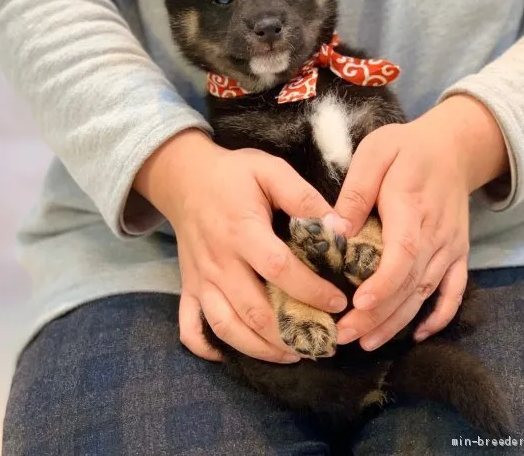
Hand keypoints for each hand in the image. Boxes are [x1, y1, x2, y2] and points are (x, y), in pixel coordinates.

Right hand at [134, 129, 348, 363]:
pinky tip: (236, 353)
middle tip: (324, 341)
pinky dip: (210, 347)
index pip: (279, 269)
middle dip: (292, 333)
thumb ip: (303, 197)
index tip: (339, 303)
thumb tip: (338, 227)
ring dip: (261, 349)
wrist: (185, 178)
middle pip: (254, 310)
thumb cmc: (234, 174)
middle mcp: (219, 262)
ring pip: (226, 327)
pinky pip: (192, 327)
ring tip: (293, 354)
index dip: (311, 291)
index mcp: (242, 231)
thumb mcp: (270, 170)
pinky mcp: (188, 287)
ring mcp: (200, 279)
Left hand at [334, 95, 508, 349]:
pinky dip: (439, 316)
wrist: (453, 146)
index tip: (358, 304)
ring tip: (365, 342)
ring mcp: (450, 247)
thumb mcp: (375, 153)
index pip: (402, 253)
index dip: (383, 283)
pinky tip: (417, 335)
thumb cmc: (405, 148)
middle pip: (409, 283)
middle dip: (377, 315)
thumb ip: (357, 190)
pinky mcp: (458, 253)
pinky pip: (454, 291)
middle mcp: (436, 234)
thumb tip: (336, 230)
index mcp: (411, 207)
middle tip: (342, 336)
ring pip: (425, 293)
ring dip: (397, 321)